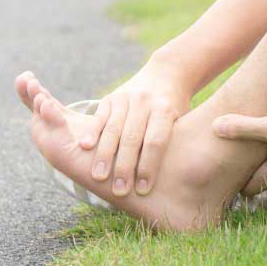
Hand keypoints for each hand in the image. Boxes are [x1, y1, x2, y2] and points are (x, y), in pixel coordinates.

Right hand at [80, 59, 192, 196]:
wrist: (166, 74)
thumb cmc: (175, 109)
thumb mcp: (181, 122)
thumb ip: (171, 143)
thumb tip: (169, 181)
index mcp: (165, 110)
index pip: (155, 142)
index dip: (149, 167)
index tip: (143, 189)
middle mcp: (145, 101)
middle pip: (133, 138)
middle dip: (125, 167)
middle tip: (119, 190)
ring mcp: (126, 97)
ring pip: (114, 129)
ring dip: (105, 155)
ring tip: (99, 177)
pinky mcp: (111, 97)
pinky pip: (100, 117)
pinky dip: (92, 132)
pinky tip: (85, 148)